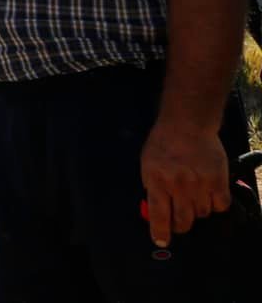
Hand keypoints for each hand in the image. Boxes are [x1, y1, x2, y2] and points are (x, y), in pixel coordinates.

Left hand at [141, 117, 232, 247]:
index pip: (158, 215)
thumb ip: (151, 186)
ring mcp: (201, 184)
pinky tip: (209, 197)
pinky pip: (220, 206)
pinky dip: (215, 205)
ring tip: (193, 201)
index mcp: (157, 181)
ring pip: (202, 214)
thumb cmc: (163, 144)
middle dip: (180, 226)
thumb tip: (154, 210)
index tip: (161, 242)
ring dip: (197, 212)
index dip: (160, 233)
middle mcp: (179, 186)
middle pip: (183, 221)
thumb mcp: (147, 164)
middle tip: (179, 222)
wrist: (187, 125)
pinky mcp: (219, 181)